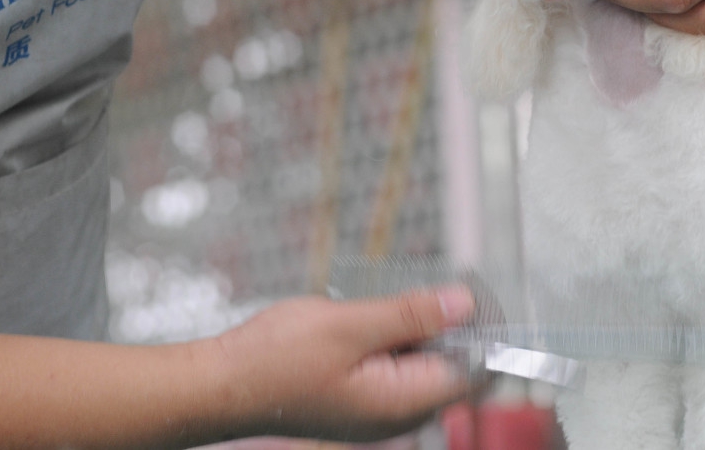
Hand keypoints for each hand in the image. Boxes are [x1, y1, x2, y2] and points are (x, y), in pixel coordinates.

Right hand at [204, 288, 474, 442]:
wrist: (222, 385)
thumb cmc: (275, 360)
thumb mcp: (349, 325)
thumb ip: (411, 315)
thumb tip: (464, 304)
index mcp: (404, 402)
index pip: (473, 370)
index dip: (482, 329)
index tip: (470, 290)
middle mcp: (398, 414)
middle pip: (451, 366)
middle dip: (445, 325)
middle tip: (415, 289)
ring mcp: (379, 410)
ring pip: (421, 363)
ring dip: (413, 330)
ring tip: (376, 308)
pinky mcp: (361, 400)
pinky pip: (395, 367)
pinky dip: (390, 340)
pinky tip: (363, 322)